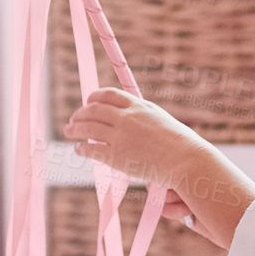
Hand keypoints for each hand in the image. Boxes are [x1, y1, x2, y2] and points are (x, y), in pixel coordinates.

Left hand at [63, 87, 254, 249]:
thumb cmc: (180, 144)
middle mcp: (127, 118)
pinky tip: (78, 150)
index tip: (88, 102)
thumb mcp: (161, 120)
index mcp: (139, 106)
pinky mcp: (117, 155)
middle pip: (94, 110)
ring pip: (88, 127)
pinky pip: (92, 149)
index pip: (109, 95)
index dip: (94, 98)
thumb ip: (144, 116)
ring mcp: (121, 136)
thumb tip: (133, 118)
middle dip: (80, 114)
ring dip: (75, 129)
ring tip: (69, 132)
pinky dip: (82, 148)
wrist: (186, 160)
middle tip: (73, 120)